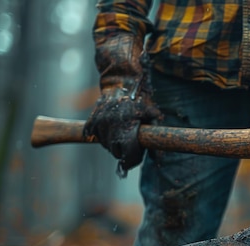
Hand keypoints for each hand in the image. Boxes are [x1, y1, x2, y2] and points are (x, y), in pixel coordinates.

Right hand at [83, 34, 161, 176]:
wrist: (122, 82)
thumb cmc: (141, 99)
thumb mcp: (153, 116)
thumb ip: (155, 137)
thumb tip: (157, 160)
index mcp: (128, 126)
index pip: (128, 154)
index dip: (132, 160)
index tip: (135, 158)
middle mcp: (112, 125)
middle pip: (115, 152)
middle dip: (123, 153)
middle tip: (130, 147)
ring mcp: (100, 122)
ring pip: (104, 144)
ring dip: (112, 144)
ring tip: (121, 135)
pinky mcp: (92, 119)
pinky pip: (93, 135)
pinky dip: (101, 136)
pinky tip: (110, 130)